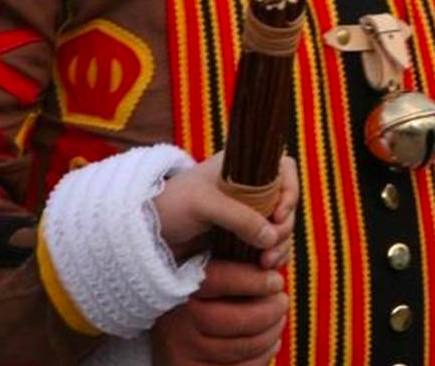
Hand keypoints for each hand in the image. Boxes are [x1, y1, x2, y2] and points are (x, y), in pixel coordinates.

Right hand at [149, 259, 289, 365]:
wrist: (175, 342)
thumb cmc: (207, 298)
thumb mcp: (212, 274)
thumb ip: (237, 261)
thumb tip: (274, 260)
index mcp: (179, 288)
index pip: (219, 279)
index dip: (256, 279)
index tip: (276, 281)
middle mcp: (174, 321)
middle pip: (237, 318)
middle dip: (272, 310)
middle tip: (282, 301)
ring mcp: (182, 351)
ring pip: (244, 345)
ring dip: (273, 331)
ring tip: (278, 319)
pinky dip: (265, 354)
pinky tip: (270, 342)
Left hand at [154, 154, 297, 263]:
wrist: (144, 234)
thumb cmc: (171, 206)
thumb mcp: (204, 205)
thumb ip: (240, 217)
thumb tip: (272, 237)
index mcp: (244, 168)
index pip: (285, 170)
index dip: (290, 190)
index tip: (278, 215)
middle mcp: (251, 189)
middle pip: (287, 203)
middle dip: (284, 227)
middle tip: (270, 249)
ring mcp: (249, 214)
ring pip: (281, 227)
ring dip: (281, 245)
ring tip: (266, 263)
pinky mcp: (243, 237)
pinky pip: (269, 244)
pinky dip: (272, 255)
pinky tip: (264, 266)